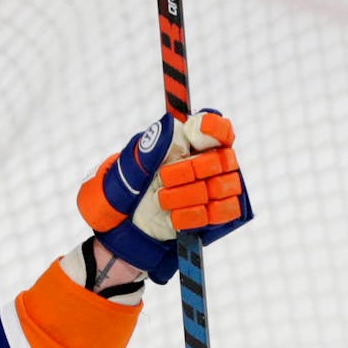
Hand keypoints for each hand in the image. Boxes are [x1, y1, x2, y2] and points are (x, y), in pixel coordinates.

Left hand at [77, 111, 252, 283]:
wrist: (124, 224)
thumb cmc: (130, 188)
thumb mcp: (132, 166)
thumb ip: (152, 145)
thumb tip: (171, 123)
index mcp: (193, 144)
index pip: (219, 129)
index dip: (213, 128)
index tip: (196, 131)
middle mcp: (212, 164)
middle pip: (223, 159)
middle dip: (189, 169)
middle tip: (164, 177)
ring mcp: (217, 190)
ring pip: (220, 187)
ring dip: (185, 195)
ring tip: (161, 198)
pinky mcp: (216, 217)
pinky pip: (219, 213)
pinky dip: (191, 215)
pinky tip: (172, 215)